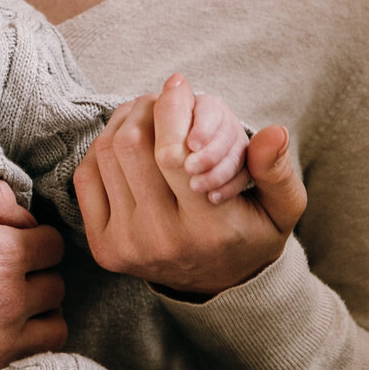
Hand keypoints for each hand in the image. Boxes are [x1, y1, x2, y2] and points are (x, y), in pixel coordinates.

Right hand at [0, 175, 68, 369]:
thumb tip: (25, 213)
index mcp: (5, 254)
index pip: (55, 246)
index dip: (33, 240)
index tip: (10, 245)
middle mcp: (10, 302)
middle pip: (56, 288)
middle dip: (35, 277)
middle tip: (1, 276)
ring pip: (52, 332)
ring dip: (37, 318)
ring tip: (3, 310)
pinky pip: (21, 366)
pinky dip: (13, 352)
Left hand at [74, 74, 306, 297]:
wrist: (218, 284)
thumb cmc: (251, 233)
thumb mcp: (281, 207)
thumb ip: (276, 169)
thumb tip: (274, 132)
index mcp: (208, 230)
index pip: (173, 154)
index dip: (172, 108)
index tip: (180, 85)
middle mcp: (161, 239)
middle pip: (131, 146)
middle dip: (146, 108)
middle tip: (162, 98)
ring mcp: (126, 245)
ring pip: (106, 155)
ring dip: (124, 122)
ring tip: (146, 115)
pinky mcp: (103, 245)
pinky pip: (87, 177)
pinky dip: (103, 149)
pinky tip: (127, 144)